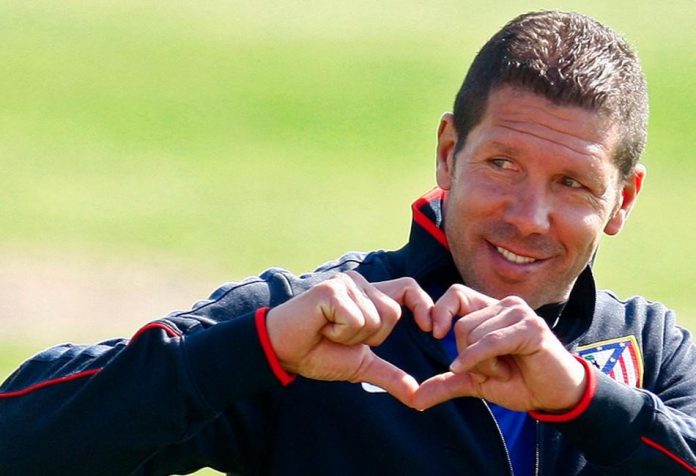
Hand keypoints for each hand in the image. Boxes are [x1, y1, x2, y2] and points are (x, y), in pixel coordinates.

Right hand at [266, 272, 433, 405]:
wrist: (283, 351)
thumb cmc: (319, 352)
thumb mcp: (361, 365)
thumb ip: (390, 375)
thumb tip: (418, 396)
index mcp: (370, 295)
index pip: (409, 288)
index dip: (424, 306)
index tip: (430, 329)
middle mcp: (359, 283)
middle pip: (392, 314)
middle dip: (371, 338)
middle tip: (341, 336)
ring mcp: (345, 283)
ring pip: (374, 319)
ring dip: (352, 337)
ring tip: (329, 331)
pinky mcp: (331, 290)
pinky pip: (355, 320)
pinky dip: (340, 333)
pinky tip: (321, 327)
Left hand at [412, 285, 586, 411]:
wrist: (556, 396)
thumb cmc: (519, 382)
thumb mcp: (477, 382)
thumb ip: (447, 384)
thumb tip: (415, 399)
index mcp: (490, 310)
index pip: (456, 294)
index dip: (440, 311)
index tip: (434, 334)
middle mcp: (504, 305)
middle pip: (461, 324)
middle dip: (467, 355)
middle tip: (491, 368)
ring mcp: (519, 313)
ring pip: (474, 335)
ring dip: (482, 363)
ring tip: (505, 369)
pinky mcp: (531, 328)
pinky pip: (491, 342)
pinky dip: (481, 360)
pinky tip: (492, 373)